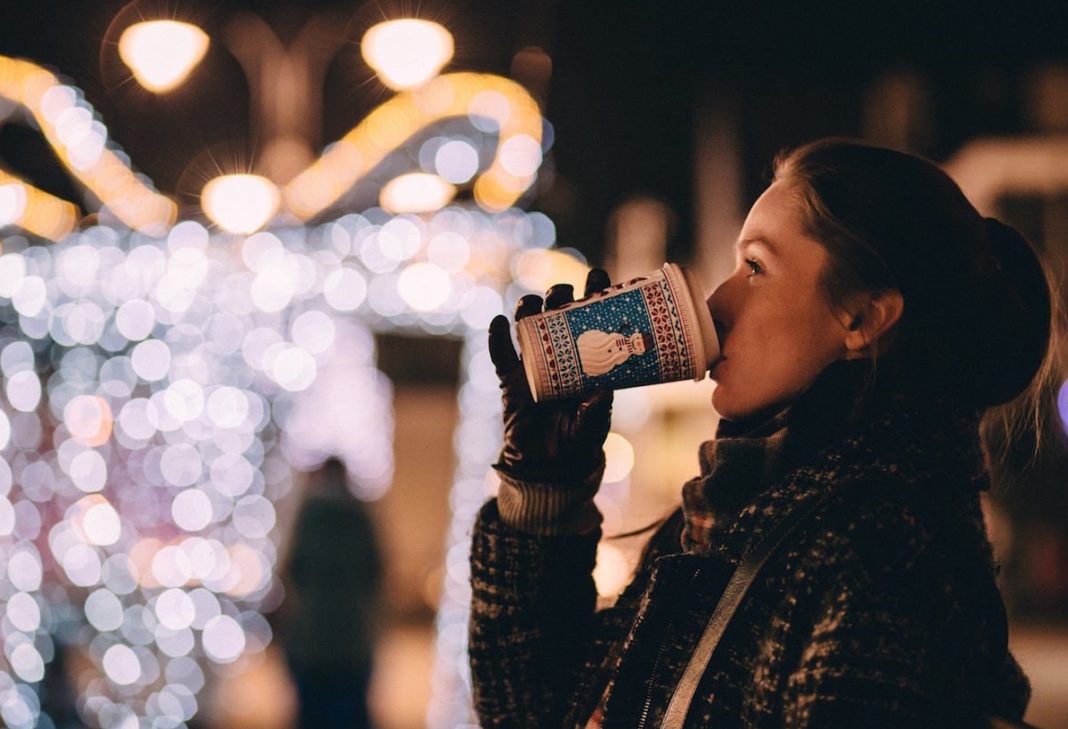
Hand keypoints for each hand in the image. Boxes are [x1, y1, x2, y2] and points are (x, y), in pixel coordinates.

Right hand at [489, 268, 613, 481]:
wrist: (549, 467)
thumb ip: (596, 411)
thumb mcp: (592, 427)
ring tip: (532, 303)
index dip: (594, 296)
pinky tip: (498, 323)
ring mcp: (533, 366)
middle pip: (558, 315)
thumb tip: (602, 390)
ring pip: (528, 327)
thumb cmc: (577, 442)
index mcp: (586, 360)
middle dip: (560, 297)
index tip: (599, 278)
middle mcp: (560, 356)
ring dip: (529, 310)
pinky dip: (497, 339)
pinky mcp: (511, 381)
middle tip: (565, 292)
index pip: (591, 320)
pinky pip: (501, 356)